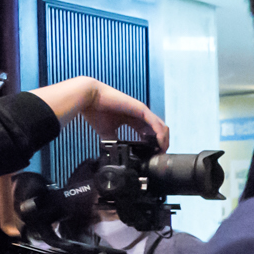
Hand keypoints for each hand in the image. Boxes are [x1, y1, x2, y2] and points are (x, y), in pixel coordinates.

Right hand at [40, 77, 167, 147]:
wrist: (89, 97)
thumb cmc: (95, 111)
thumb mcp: (107, 132)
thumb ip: (115, 140)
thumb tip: (117, 153)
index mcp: (133, 120)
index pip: (150, 133)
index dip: (155, 145)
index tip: (153, 156)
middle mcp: (140, 115)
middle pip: (159, 131)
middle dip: (162, 144)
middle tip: (159, 155)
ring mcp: (142, 111)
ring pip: (161, 127)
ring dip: (164, 140)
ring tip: (161, 151)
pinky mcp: (141, 109)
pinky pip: (155, 123)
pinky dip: (160, 134)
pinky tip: (159, 143)